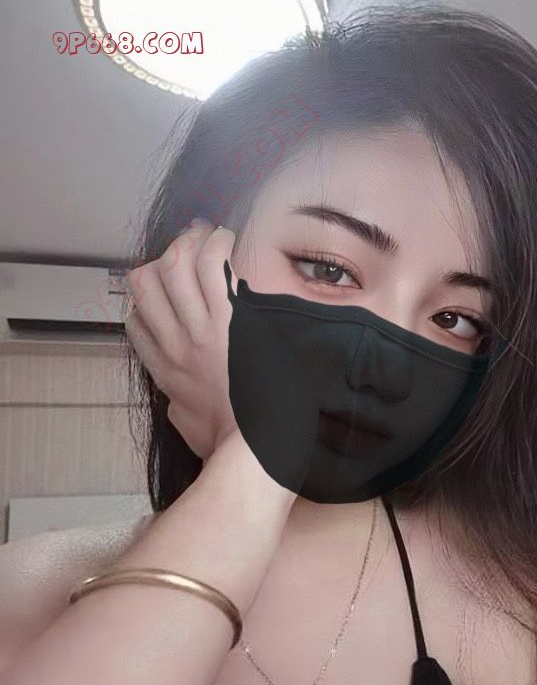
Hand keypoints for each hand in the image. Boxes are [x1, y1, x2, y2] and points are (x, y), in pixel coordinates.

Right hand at [124, 220, 237, 459]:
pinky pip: (211, 266)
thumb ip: (179, 410)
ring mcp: (199, 332)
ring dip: (188, 242)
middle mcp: (175, 346)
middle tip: (185, 251)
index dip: (146, 301)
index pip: (134, 321)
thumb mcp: (188, 429)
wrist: (254, 448)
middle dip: (162, 259)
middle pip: (143, 283)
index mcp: (165, 372)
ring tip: (206, 236)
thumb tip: (180, 406)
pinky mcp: (229, 322)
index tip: (168, 293)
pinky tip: (225, 240)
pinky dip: (214, 244)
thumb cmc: (229, 444)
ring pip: (172, 266)